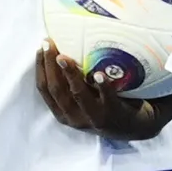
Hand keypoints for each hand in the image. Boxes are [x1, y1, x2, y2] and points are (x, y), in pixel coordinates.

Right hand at [36, 41, 171, 140]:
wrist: (131, 126)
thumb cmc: (101, 106)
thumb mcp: (80, 101)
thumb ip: (70, 84)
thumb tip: (62, 48)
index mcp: (62, 112)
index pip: (44, 89)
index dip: (40, 68)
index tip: (40, 48)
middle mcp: (74, 117)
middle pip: (57, 89)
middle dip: (49, 65)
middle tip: (49, 43)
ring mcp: (93, 116)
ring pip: (77, 94)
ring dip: (70, 74)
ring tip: (64, 57)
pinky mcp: (112, 113)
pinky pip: (107, 98)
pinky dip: (102, 86)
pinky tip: (99, 73)